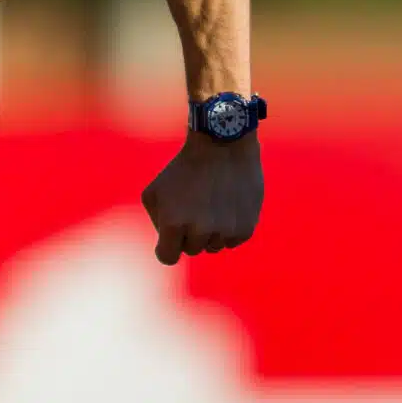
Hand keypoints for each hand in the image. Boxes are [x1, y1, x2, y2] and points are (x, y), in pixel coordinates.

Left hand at [140, 134, 262, 264]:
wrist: (223, 144)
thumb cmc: (183, 168)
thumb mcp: (155, 191)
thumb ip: (157, 221)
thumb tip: (169, 242)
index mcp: (173, 223)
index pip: (167, 257)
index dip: (167, 248)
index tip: (171, 238)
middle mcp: (200, 231)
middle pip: (192, 250)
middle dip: (189, 234)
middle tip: (195, 207)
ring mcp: (225, 230)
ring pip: (214, 246)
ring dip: (211, 232)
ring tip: (212, 203)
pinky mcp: (246, 228)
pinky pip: (232, 240)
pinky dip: (229, 228)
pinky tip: (227, 206)